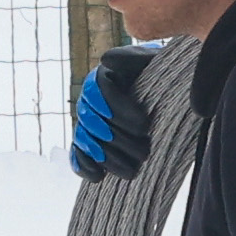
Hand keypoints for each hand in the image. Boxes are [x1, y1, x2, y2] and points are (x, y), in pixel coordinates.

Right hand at [70, 48, 152, 181]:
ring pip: (87, 141)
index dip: (120, 109)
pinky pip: (77, 155)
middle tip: (145, 151)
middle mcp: (88, 101)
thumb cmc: (155, 75)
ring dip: (109, 158)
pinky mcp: (87, 142)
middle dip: (120, 139)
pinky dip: (85, 166)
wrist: (157, 91)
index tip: (144, 125)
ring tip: (133, 169)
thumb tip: (107, 61)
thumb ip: (130, 59)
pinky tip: (99, 176)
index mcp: (100, 79)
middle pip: (94, 122)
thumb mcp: (147, 61)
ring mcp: (86, 123)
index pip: (100, 93)